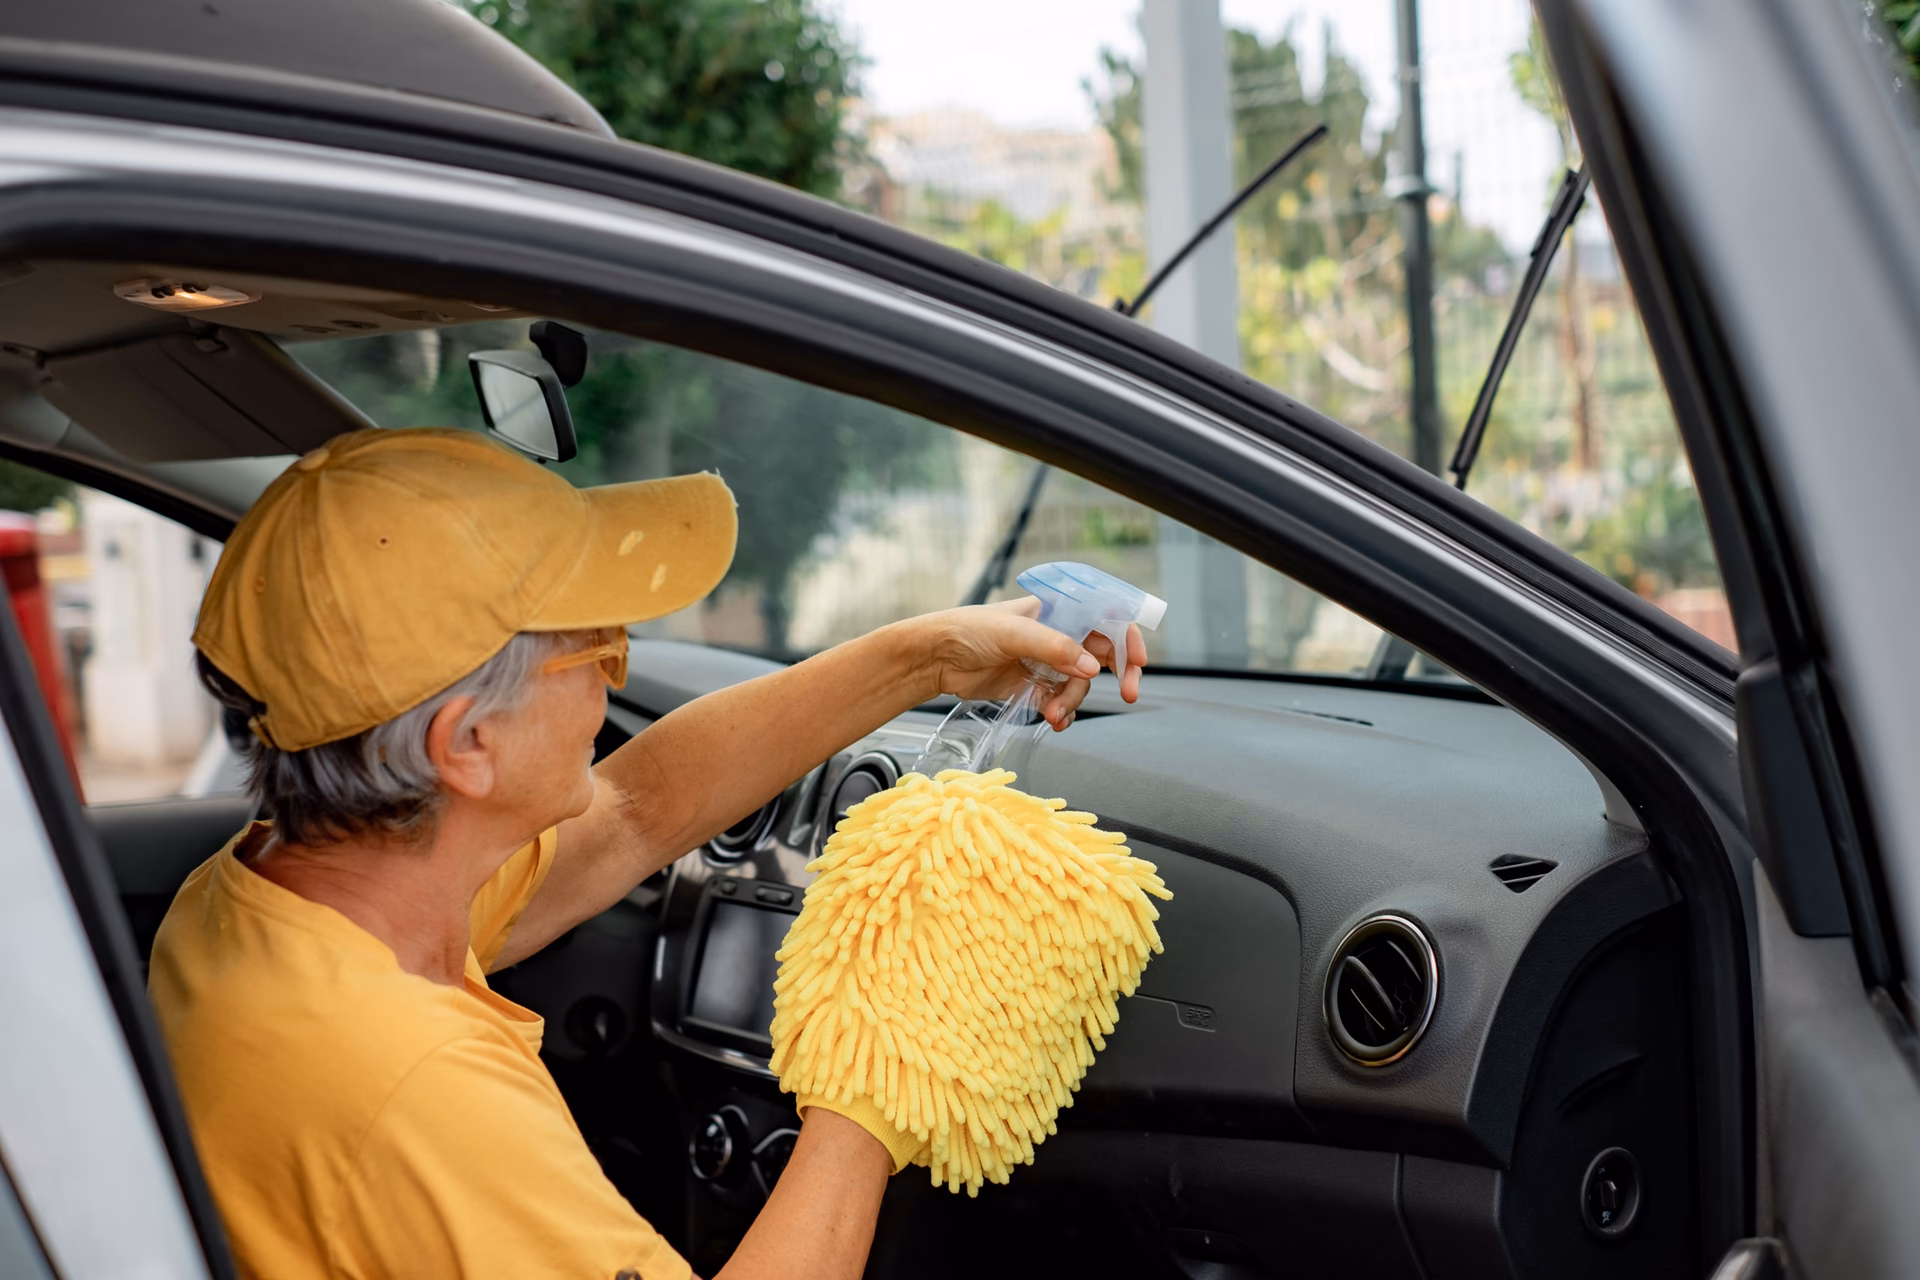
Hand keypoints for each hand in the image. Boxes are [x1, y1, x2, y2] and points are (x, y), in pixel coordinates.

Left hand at [911, 599, 1147, 729]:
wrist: (935, 658)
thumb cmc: (968, 630)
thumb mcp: (1014, 634)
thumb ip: (1055, 648)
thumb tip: (1093, 667)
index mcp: (1058, 609)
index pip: (1105, 616)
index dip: (1127, 635)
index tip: (1138, 661)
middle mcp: (1058, 632)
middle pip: (1103, 652)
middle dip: (1117, 674)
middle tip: (1128, 694)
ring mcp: (1046, 660)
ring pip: (1080, 682)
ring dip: (1074, 700)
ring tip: (1053, 713)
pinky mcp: (1033, 684)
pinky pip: (1061, 700)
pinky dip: (1062, 712)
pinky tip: (1054, 720)